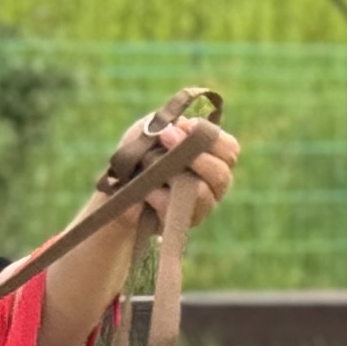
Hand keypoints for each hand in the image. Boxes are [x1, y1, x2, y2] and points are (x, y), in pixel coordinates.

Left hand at [102, 106, 239, 231]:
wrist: (116, 189)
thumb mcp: (151, 130)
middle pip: (221, 173)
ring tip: (150, 163)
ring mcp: (200, 207)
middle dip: (193, 152)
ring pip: (200, 191)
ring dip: (172, 171)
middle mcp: (213, 185)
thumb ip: (168, 122)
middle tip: (166, 137)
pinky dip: (155, 193)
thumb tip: (182, 126)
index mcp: (214, 160)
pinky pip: (174, 206)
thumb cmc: (139, 156)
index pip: (230, 149)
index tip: (184, 125)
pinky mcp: (180, 223)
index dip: (210, 136)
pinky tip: (144, 188)